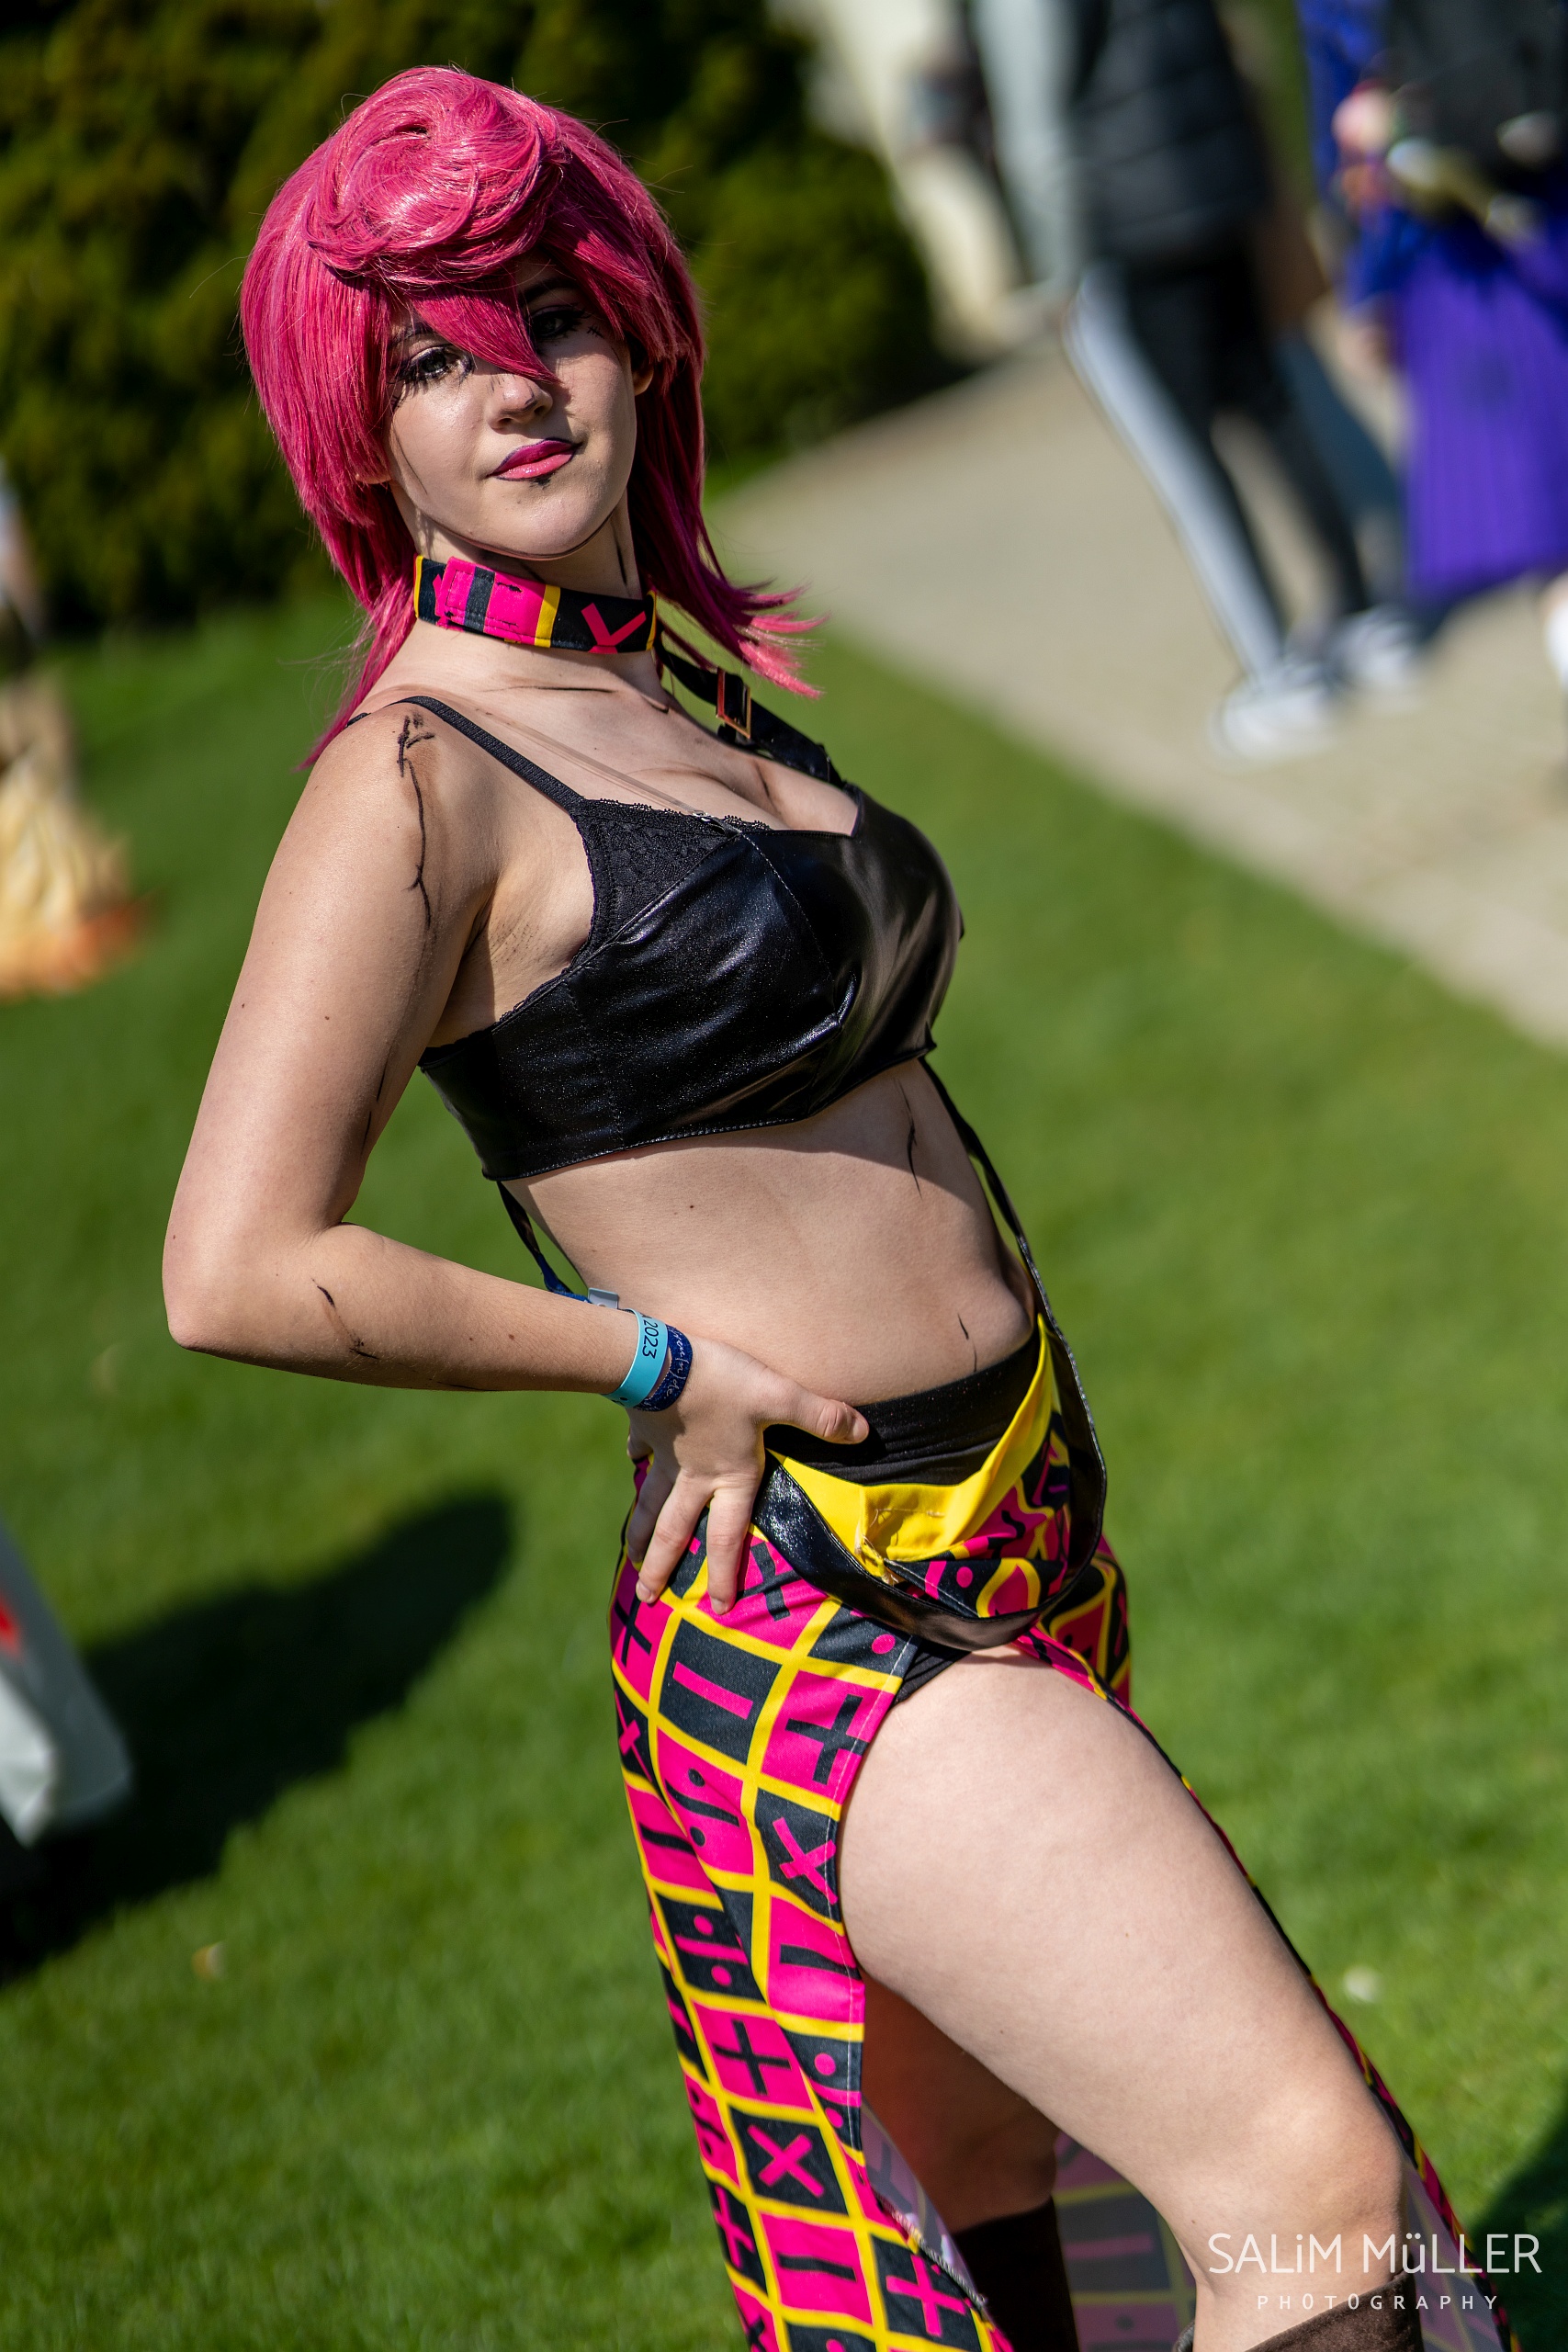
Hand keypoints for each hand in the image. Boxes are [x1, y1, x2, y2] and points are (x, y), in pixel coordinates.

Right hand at [625, 1337, 867, 1614]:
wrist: (658, 1360)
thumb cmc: (722, 1383)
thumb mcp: (778, 1396)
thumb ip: (821, 1417)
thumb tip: (864, 1433)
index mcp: (729, 1476)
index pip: (728, 1537)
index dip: (725, 1574)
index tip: (718, 1609)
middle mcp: (694, 1476)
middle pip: (675, 1531)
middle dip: (662, 1567)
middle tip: (648, 1599)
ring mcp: (664, 1455)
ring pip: (649, 1503)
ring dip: (639, 1533)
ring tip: (630, 1558)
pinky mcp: (644, 1427)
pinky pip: (640, 1450)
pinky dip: (636, 1459)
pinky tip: (632, 1462)